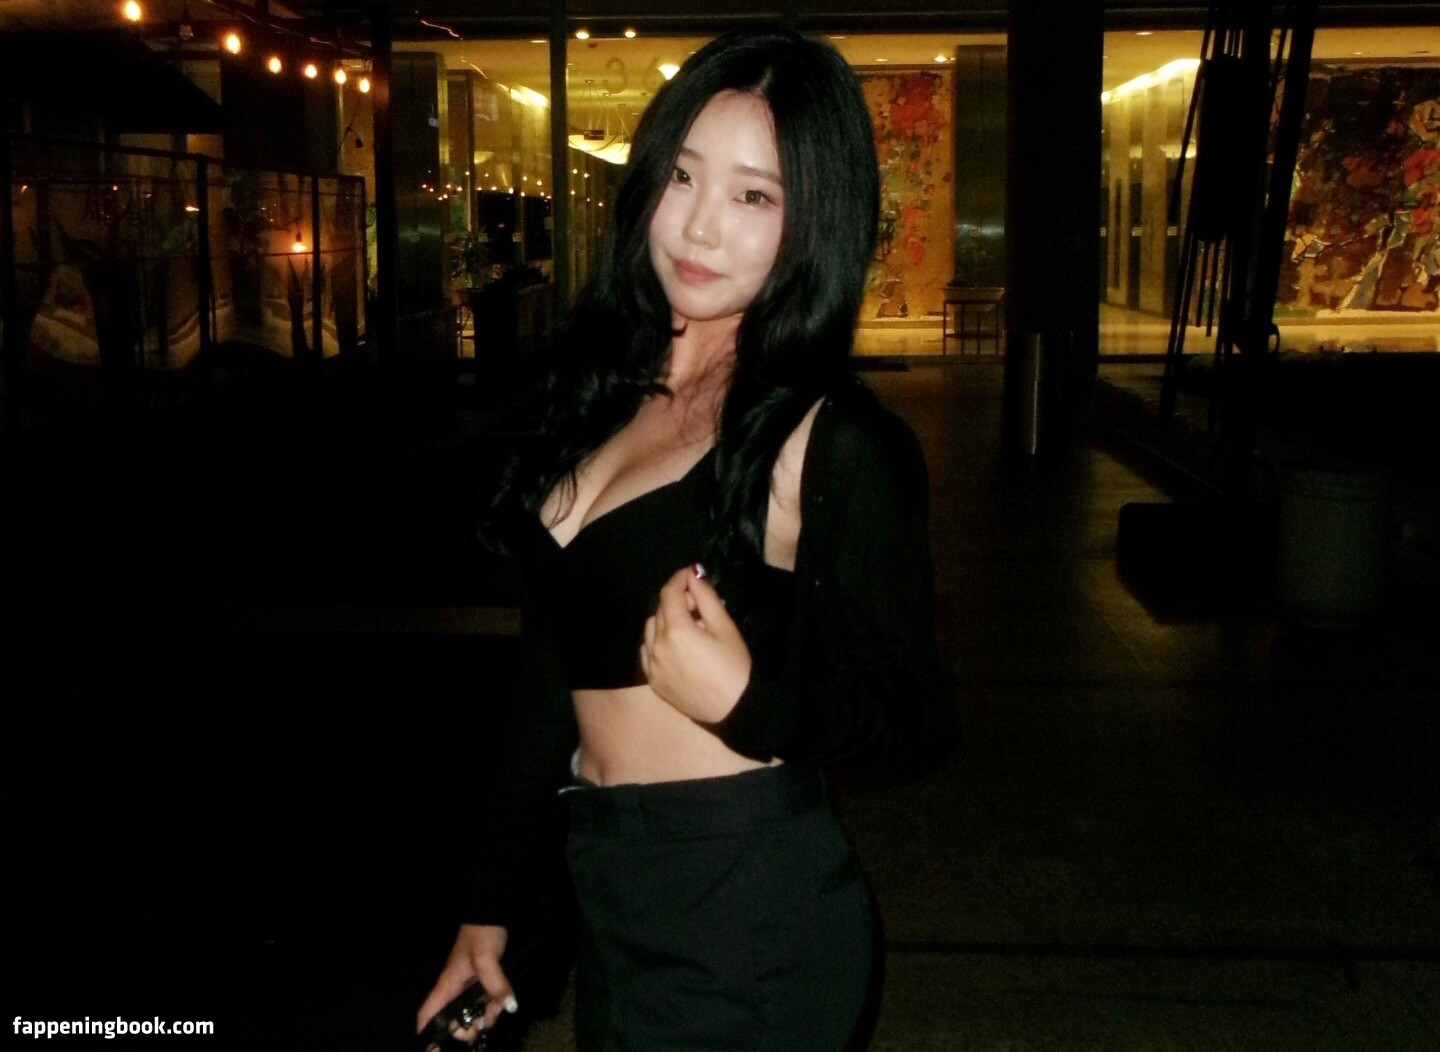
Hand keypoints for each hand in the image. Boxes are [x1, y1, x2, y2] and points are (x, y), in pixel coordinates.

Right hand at [416, 924, 516, 1040]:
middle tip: (481, 1028)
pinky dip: (493, 1006)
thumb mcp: (487, 960)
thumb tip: (509, 1007)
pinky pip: (484, 1001)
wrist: (491, 914)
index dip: (427, 1035)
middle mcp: (454, 989)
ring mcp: (467, 986)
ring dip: (484, 1017)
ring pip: (471, 1012)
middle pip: (452, 1020)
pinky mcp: (480, 982)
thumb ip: (496, 985)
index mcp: (447, 985)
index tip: (435, 1050)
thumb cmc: (482, 934)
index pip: (427, 1015)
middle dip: (465, 1029)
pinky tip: (503, 1002)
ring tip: (497, 1011)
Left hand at [641, 566, 751, 723]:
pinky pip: (647, 651)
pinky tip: (674, 645)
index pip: (669, 593)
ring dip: (665, 620)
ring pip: (650, 629)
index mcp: (676, 631)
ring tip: (688, 626)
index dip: (679, 579)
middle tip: (698, 603)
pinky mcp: (653, 680)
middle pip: (660, 610)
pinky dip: (656, 641)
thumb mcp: (725, 627)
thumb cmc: (734, 667)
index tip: (691, 573)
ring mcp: (652, 665)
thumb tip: (693, 576)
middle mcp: (657, 646)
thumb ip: (706, 598)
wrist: (733, 709)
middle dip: (676, 600)